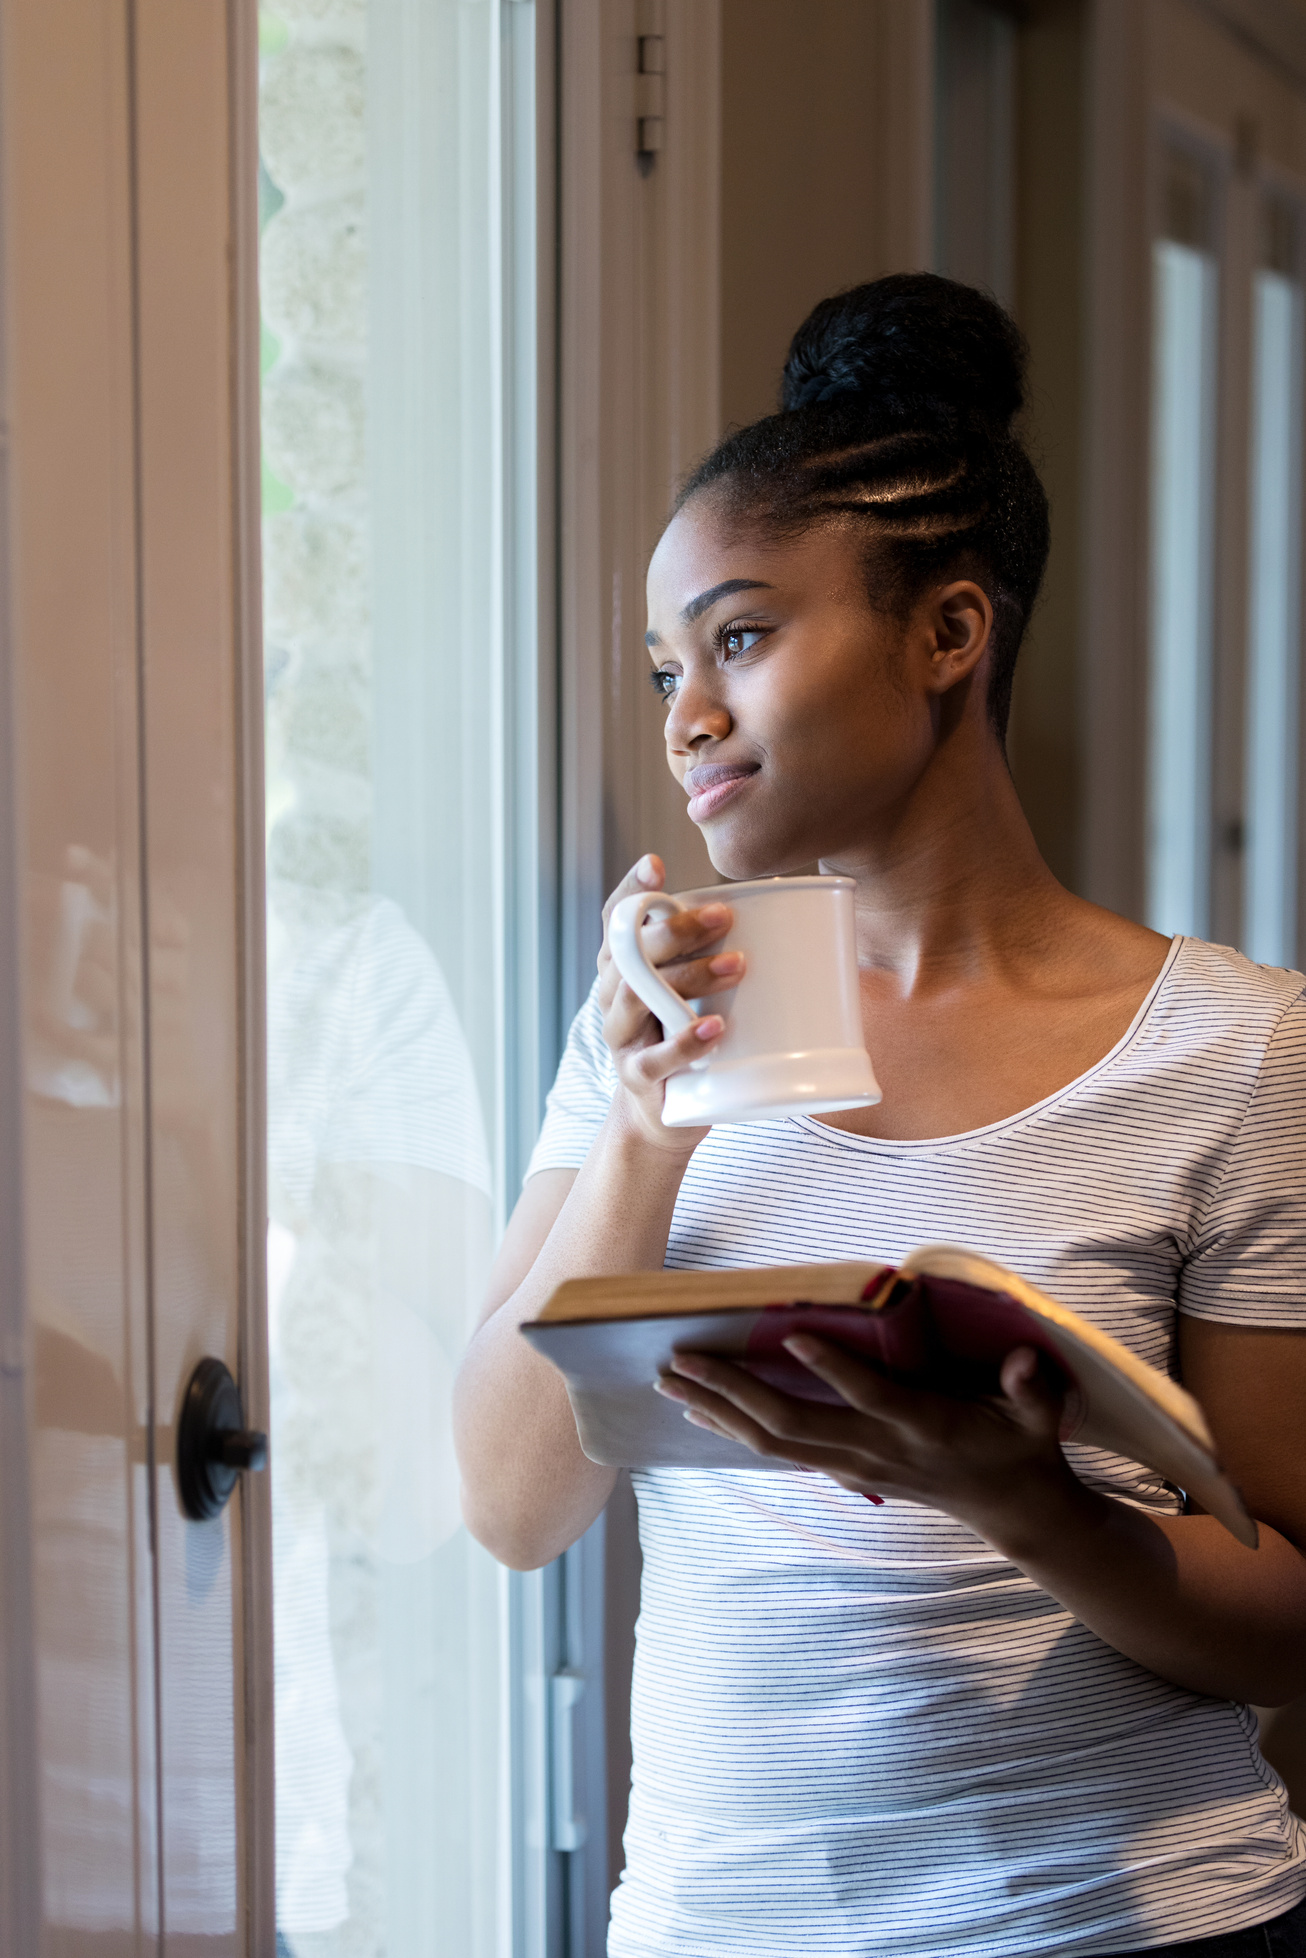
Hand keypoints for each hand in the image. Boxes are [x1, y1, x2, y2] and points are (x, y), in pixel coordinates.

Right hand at [597, 855, 742, 1153]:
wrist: (663, 1116)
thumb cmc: (687, 1040)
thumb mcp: (691, 994)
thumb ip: (714, 957)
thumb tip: (790, 921)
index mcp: (623, 969)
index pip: (615, 921)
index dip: (630, 890)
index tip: (655, 864)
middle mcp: (612, 998)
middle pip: (631, 954)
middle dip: (677, 930)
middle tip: (725, 917)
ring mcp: (622, 1039)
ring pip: (638, 998)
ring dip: (690, 976)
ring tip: (736, 965)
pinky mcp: (638, 1078)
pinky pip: (654, 1059)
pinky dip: (684, 1043)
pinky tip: (713, 1028)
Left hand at [655, 1338, 1077, 1537]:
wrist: (1011, 1510)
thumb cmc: (1021, 1445)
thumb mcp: (1038, 1417)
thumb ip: (1031, 1389)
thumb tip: (1026, 1362)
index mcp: (923, 1426)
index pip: (871, 1396)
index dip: (834, 1370)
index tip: (794, 1335)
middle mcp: (877, 1450)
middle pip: (794, 1423)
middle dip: (733, 1390)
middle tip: (682, 1358)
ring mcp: (854, 1466)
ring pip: (772, 1442)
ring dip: (718, 1411)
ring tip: (670, 1381)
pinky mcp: (842, 1471)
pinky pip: (777, 1451)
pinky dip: (734, 1430)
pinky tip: (699, 1412)